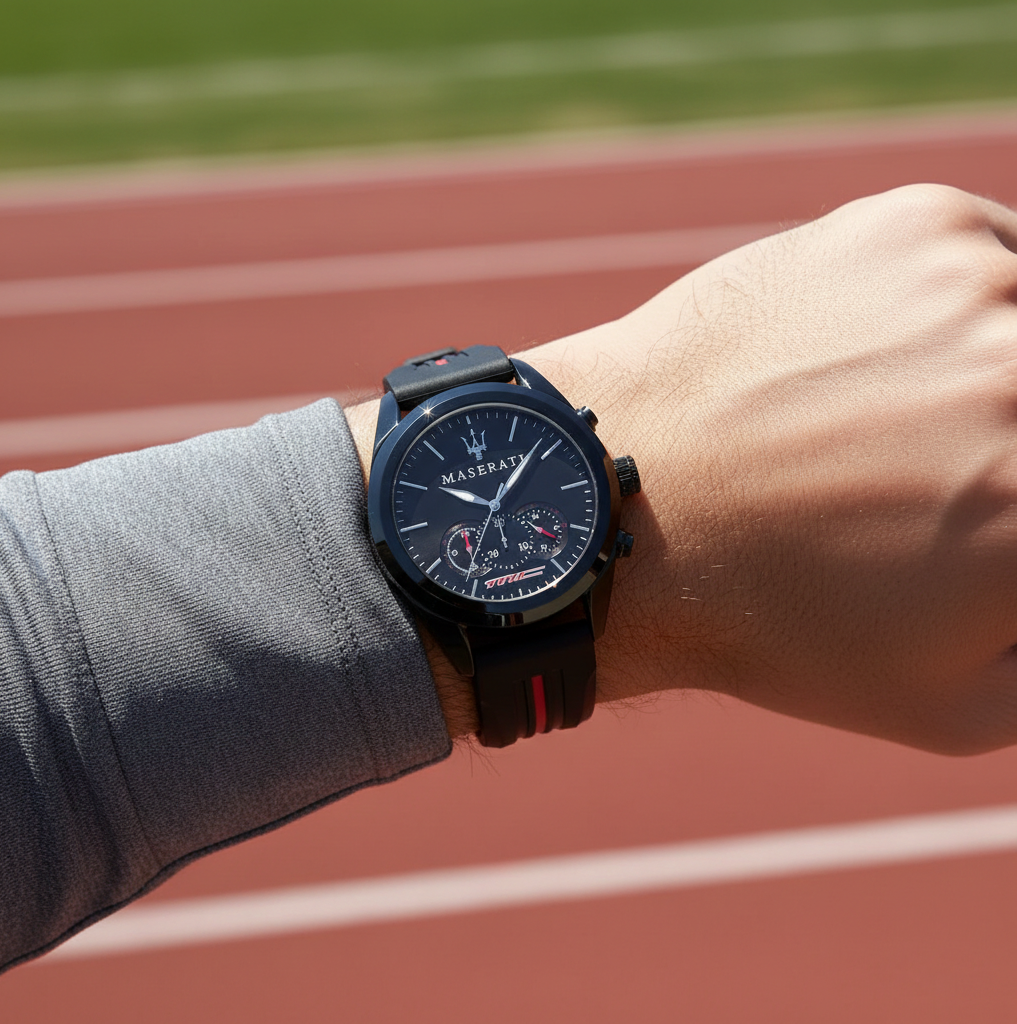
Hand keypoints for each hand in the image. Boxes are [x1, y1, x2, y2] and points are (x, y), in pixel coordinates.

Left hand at [348, 184, 1016, 747]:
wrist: (622, 499)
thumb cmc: (774, 619)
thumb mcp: (958, 699)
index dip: (1015, 507)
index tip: (991, 511)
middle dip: (1000, 452)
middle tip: (950, 474)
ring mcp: (984, 283)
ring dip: (1005, 376)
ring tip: (906, 430)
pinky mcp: (918, 226)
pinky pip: (1000, 263)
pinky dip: (974, 312)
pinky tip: (886, 364)